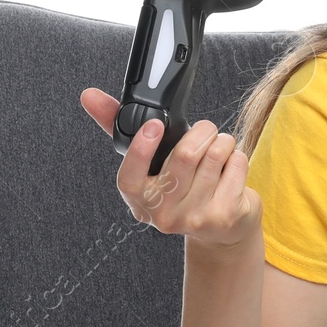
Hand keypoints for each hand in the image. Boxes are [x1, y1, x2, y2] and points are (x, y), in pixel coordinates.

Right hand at [79, 88, 260, 255]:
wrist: (223, 232)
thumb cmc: (184, 188)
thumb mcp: (152, 164)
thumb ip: (121, 128)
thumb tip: (89, 95)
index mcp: (139, 200)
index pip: (128, 178)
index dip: (141, 149)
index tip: (154, 125)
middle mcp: (164, 215)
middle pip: (184, 155)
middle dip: (201, 131)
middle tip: (205, 130)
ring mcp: (195, 218)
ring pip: (214, 155)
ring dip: (222, 141)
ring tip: (220, 148)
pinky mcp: (226, 215)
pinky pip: (236, 164)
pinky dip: (237, 156)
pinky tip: (231, 168)